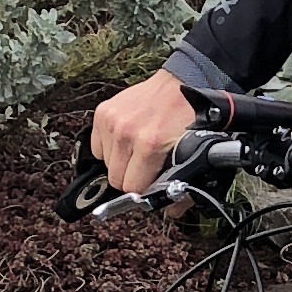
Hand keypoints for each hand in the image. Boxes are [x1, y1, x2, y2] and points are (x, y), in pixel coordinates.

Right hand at [88, 67, 200, 194]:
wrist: (183, 83)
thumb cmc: (189, 117)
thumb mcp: (194, 153)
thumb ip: (182, 186)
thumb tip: (170, 209)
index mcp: (150, 144)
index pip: (132, 188)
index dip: (142, 190)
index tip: (149, 184)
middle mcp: (126, 132)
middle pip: (115, 178)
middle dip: (130, 178)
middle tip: (145, 168)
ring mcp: (112, 121)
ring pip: (105, 164)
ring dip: (120, 162)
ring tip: (137, 150)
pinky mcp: (103, 113)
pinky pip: (97, 146)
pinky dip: (110, 148)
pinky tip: (126, 140)